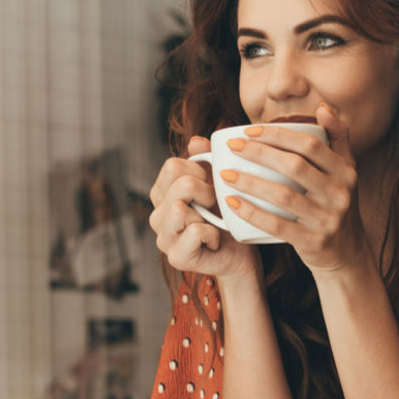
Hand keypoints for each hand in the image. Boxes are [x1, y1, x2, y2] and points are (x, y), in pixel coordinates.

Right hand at [149, 136, 259, 280]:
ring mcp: (163, 238)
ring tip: (213, 223)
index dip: (199, 171)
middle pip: (180, 185)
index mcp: (162, 195)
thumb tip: (196, 142)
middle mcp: (157, 216)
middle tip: (215, 207)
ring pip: (180, 208)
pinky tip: (214, 241)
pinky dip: (213, 234)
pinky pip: (195, 231)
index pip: (172, 166)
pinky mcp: (176, 257)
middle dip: (207, 192)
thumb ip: (206, 160)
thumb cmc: (227, 218)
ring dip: (207, 214)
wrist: (241, 255)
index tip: (211, 185)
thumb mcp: (217, 184)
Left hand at [218, 104, 371, 273]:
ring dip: (250, 182)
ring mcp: (328, 219)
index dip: (278, 134)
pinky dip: (253, 213)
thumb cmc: (335, 205)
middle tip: (232, 147)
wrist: (347, 254)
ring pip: (284, 195)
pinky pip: (278, 225)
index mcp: (346, 171)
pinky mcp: (314, 242)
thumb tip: (322, 108)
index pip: (310, 144)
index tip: (249, 130)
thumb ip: (337, 138)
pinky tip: (232, 203)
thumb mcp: (345, 172)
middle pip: (295, 166)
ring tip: (225, 173)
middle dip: (259, 153)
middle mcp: (341, 193)